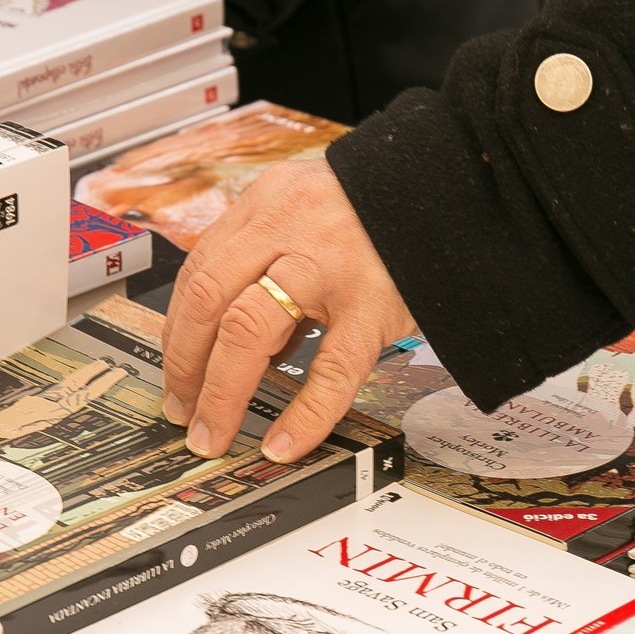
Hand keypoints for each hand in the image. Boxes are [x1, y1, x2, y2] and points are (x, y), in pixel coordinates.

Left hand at [161, 160, 416, 462]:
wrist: (460, 191)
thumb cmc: (386, 212)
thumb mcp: (314, 213)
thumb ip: (273, 259)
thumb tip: (241, 339)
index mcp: (271, 203)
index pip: (199, 270)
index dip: (177, 329)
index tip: (174, 370)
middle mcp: (291, 228)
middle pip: (208, 300)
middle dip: (184, 365)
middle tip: (182, 411)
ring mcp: (331, 267)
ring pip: (248, 331)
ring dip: (221, 391)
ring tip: (214, 431)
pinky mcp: (374, 305)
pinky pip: (330, 369)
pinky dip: (302, 414)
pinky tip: (284, 443)